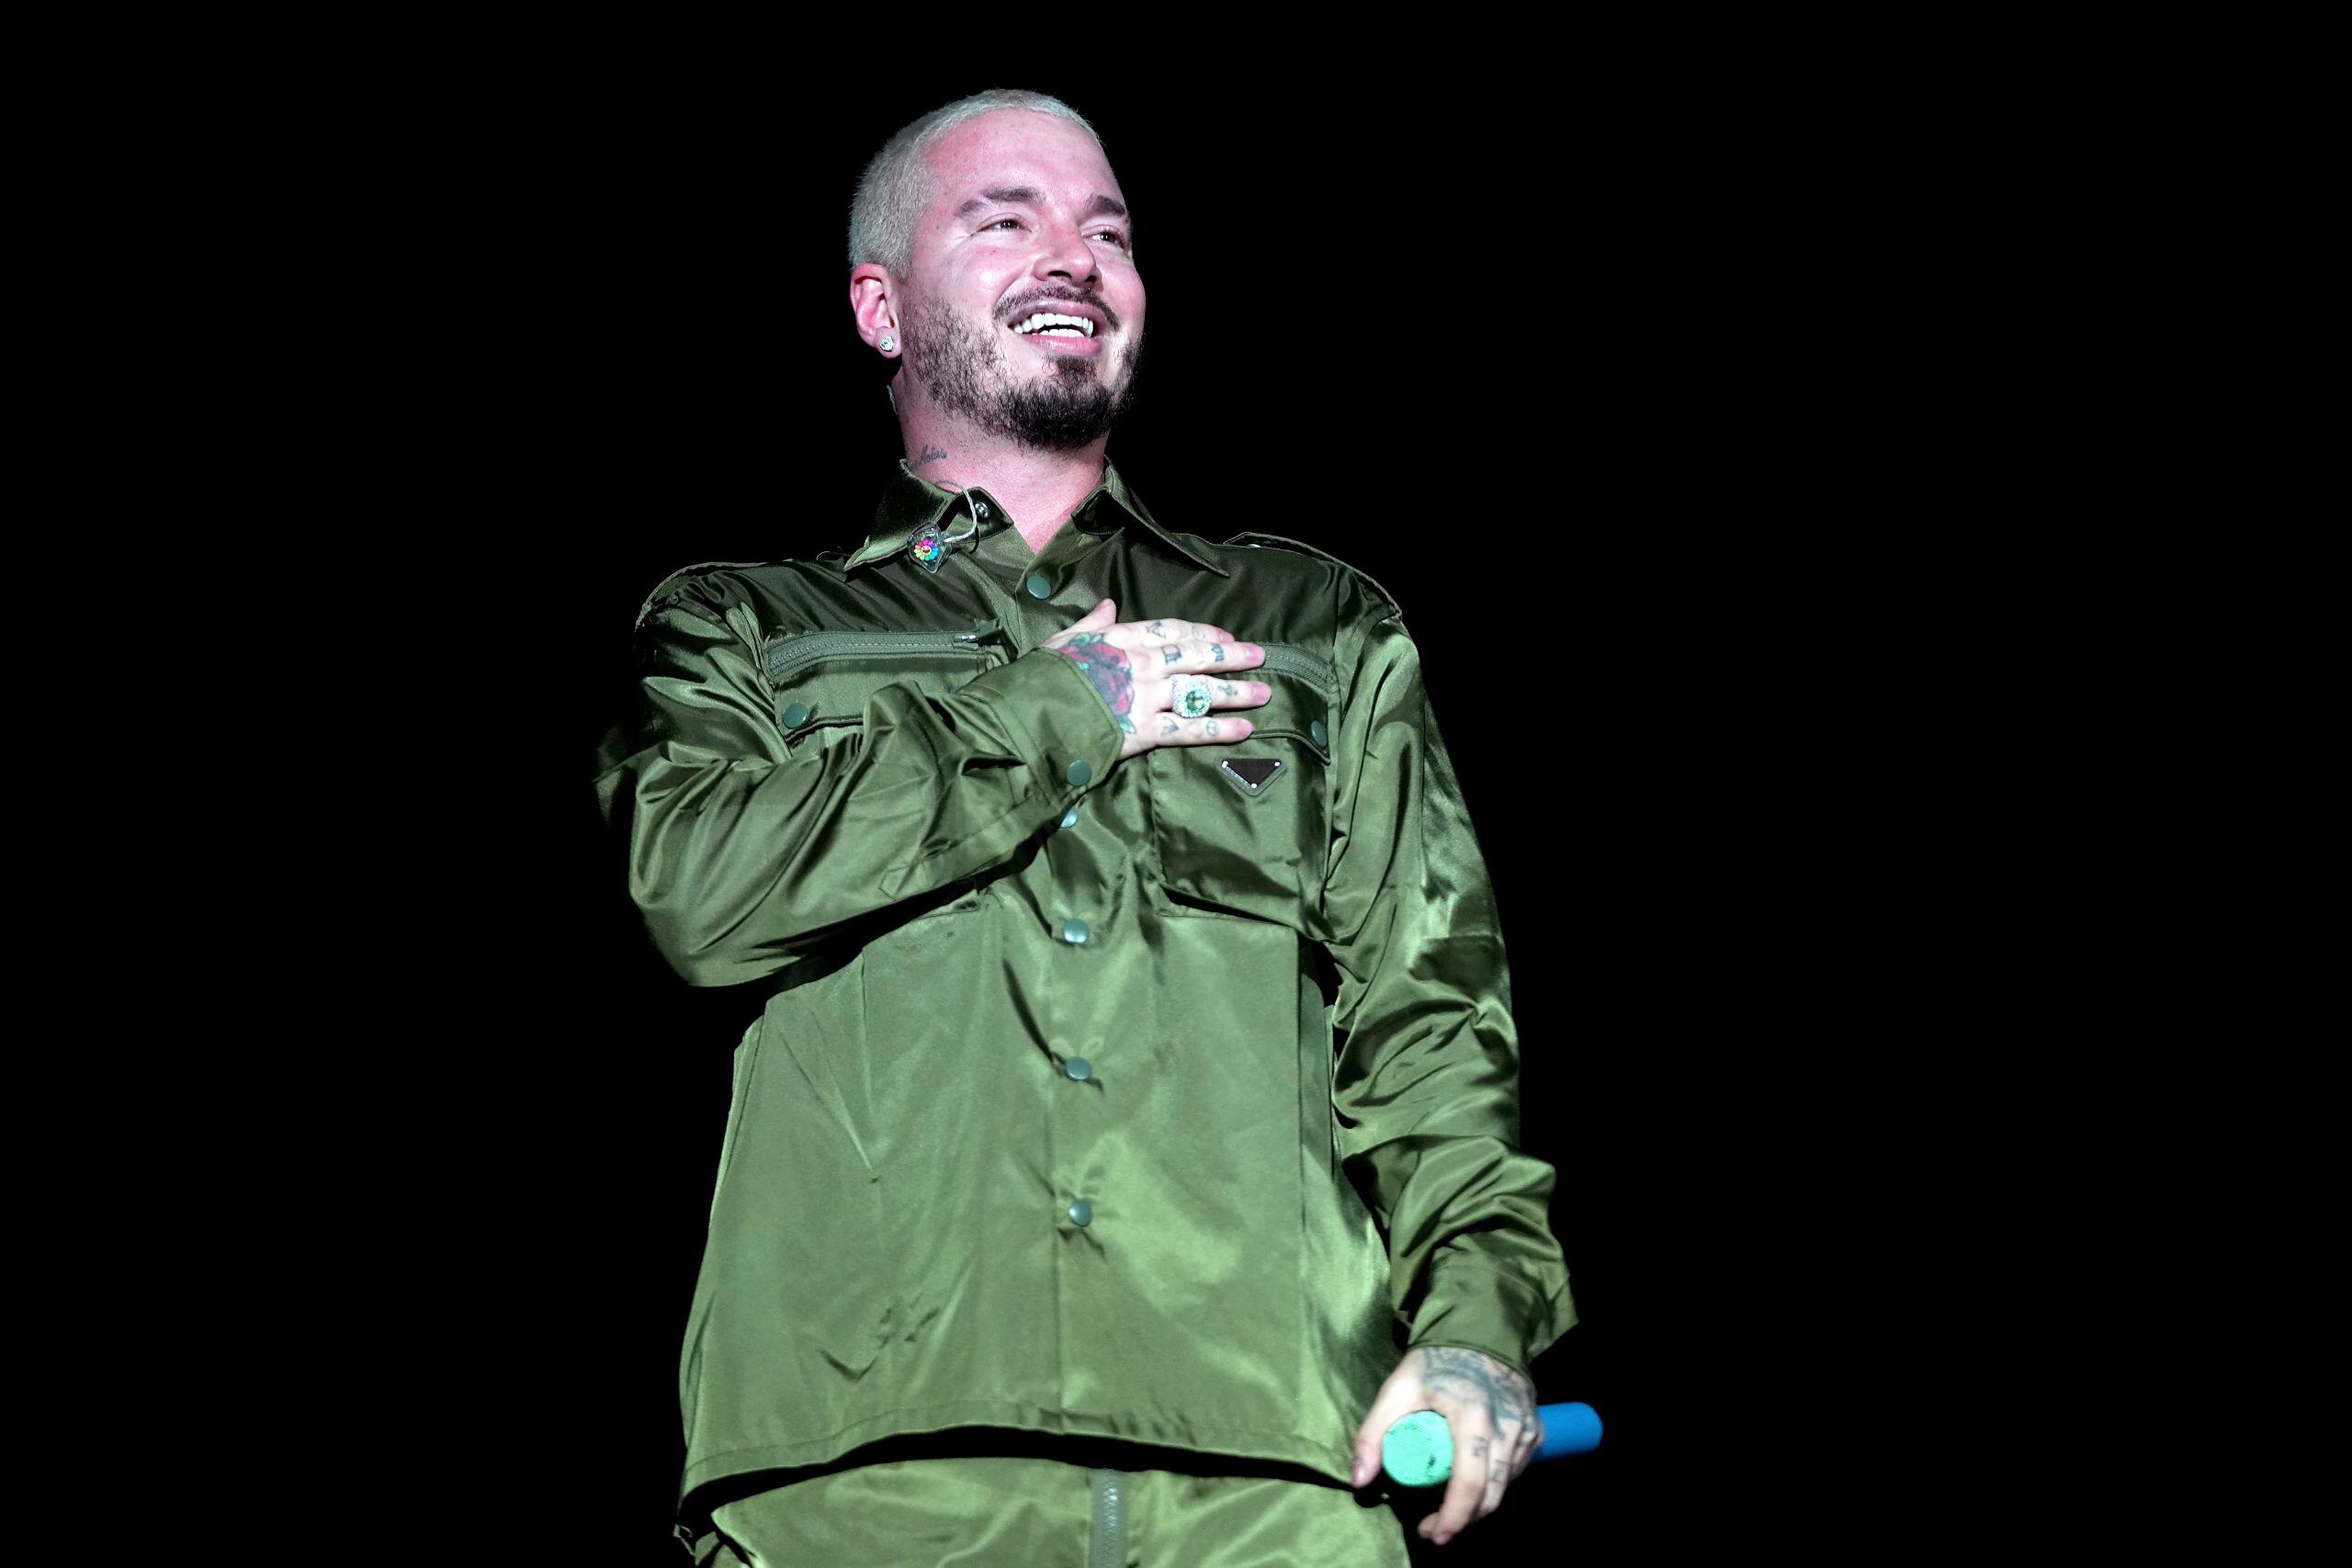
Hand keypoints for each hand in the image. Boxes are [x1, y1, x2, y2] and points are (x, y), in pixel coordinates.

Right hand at [1043, 598, 1269, 761]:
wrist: (1027, 712)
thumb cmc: (1039, 677)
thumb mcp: (1063, 640)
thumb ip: (1091, 624)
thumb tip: (1109, 605)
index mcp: (1121, 638)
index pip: (1172, 630)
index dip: (1203, 634)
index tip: (1226, 637)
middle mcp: (1142, 663)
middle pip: (1197, 656)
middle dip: (1232, 656)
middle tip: (1261, 657)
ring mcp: (1146, 696)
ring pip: (1200, 690)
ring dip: (1235, 692)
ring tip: (1264, 694)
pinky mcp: (1145, 730)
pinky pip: (1189, 728)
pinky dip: (1218, 729)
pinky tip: (1244, 729)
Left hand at [1350, 1346, 1541, 1548]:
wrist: (1478, 1330)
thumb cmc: (1435, 1362)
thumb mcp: (1396, 1389)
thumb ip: (1373, 1433)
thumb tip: (1360, 1479)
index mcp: (1473, 1417)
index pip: (1470, 1483)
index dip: (1452, 1517)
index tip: (1431, 1532)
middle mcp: (1507, 1427)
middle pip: (1492, 1495)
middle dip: (1463, 1521)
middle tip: (1434, 1530)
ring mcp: (1525, 1430)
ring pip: (1506, 1487)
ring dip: (1478, 1507)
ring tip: (1448, 1510)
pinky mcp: (1535, 1431)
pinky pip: (1516, 1471)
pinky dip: (1495, 1485)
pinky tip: (1472, 1485)